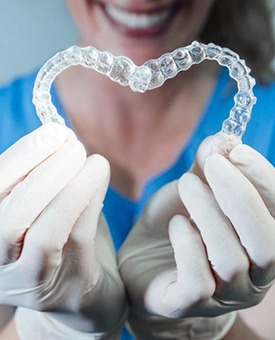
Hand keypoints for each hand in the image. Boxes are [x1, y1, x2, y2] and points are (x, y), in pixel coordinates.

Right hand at [0, 123, 125, 336]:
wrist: (76, 290)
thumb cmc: (58, 238)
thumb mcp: (43, 205)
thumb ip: (45, 177)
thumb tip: (62, 137)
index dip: (21, 158)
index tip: (54, 133)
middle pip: (7, 217)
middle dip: (44, 173)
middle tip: (74, 145)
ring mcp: (26, 280)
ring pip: (42, 233)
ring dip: (71, 189)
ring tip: (94, 161)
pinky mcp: (60, 288)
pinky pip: (74, 241)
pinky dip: (88, 204)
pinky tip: (99, 178)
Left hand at [118, 135, 274, 337]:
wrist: (142, 260)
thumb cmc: (175, 223)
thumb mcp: (192, 190)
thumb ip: (207, 169)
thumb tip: (221, 141)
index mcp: (261, 242)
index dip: (264, 181)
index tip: (237, 150)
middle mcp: (253, 275)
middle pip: (268, 244)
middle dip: (241, 196)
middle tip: (212, 164)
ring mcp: (224, 296)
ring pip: (231, 259)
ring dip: (208, 213)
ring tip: (186, 185)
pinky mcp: (189, 305)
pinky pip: (198, 281)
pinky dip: (188, 244)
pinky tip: (176, 224)